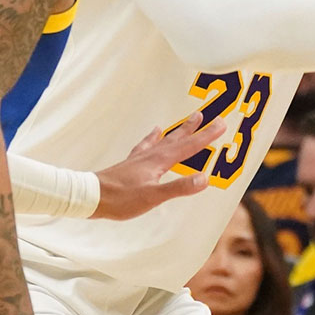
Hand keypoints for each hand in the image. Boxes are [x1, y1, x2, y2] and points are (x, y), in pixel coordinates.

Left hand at [92, 113, 226, 219]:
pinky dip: (153, 137)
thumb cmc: (121, 198)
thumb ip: (179, 187)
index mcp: (159, 161)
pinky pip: (147, 145)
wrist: (92, 196)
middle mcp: (151, 155)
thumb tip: (205, 179)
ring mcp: (141, 158)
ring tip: (189, 120)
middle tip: (208, 115)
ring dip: (179, 131)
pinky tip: (154, 133)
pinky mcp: (132, 163)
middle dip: (195, 128)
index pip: (189, 147)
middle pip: (178, 138)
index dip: (207, 136)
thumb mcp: (153, 196)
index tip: (222, 123)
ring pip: (165, 140)